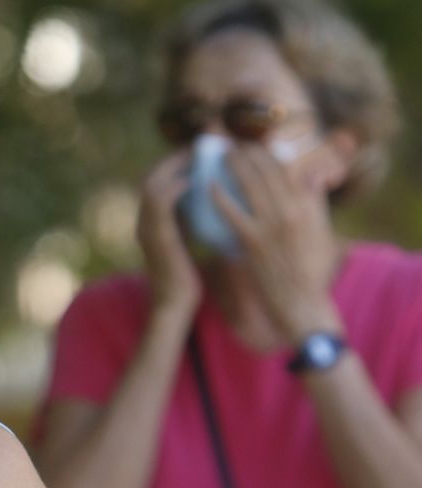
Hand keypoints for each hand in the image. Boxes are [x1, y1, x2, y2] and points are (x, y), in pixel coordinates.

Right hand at [137, 152, 202, 319]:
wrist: (175, 308)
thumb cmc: (188, 280)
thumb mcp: (190, 243)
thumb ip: (193, 222)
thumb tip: (215, 201)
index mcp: (152, 223)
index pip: (158, 181)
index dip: (176, 163)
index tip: (202, 151)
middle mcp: (144, 223)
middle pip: (152, 176)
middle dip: (175, 158)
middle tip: (202, 145)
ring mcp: (146, 230)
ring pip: (152, 184)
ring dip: (175, 166)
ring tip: (199, 156)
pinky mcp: (156, 237)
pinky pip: (161, 203)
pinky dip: (176, 186)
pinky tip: (194, 179)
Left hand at [215, 144, 343, 340]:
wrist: (300, 303)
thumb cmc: (309, 269)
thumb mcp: (319, 230)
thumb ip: (313, 200)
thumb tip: (311, 172)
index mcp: (308, 206)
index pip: (286, 168)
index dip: (266, 152)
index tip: (251, 143)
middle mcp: (292, 211)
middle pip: (267, 171)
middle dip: (248, 153)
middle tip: (230, 145)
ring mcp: (272, 226)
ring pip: (251, 186)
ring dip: (234, 166)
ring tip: (220, 156)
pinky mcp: (253, 243)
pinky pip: (233, 214)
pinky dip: (220, 197)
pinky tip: (208, 186)